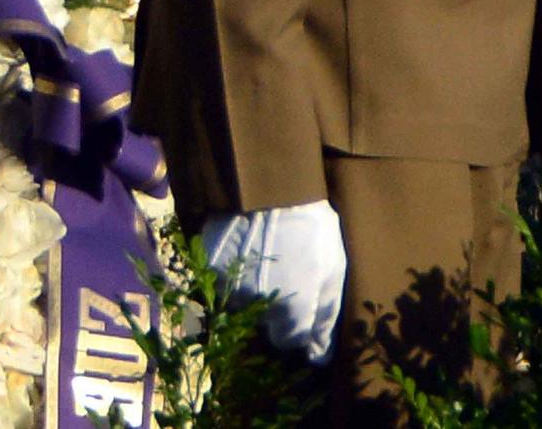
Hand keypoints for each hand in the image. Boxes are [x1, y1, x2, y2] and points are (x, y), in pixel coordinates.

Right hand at [200, 201, 347, 362]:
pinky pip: (222, 278)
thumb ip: (325, 318)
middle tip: (285, 271)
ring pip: (241, 301)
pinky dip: (233, 268)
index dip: (295, 323)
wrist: (271, 185)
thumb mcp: (332, 270)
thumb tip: (319, 356)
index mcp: (289, 314)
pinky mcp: (210, 265)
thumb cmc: (312, 228)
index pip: (288, 340)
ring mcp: (229, 287)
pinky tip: (247, 246)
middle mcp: (256, 309)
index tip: (300, 302)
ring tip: (267, 255)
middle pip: (264, 321)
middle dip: (274, 304)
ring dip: (252, 287)